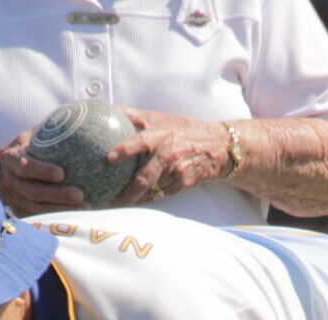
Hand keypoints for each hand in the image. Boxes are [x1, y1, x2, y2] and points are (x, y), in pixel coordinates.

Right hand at [0, 131, 87, 215]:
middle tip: (80, 195)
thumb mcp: (25, 138)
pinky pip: (41, 215)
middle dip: (57, 195)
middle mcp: (11, 181)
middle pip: (33, 192)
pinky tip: (79, 214)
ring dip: (62, 209)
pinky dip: (59, 215)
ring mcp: (15, 198)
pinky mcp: (21, 210)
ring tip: (86, 207)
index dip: (41, 171)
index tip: (61, 173)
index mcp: (10, 160)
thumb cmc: (17, 151)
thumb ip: (45, 130)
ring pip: (39, 207)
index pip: (24, 166)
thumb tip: (74, 115)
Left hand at [109, 109, 234, 206]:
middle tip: (109, 200)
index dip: (125, 149)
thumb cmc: (184, 130)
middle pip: (145, 179)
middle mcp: (169, 154)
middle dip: (127, 193)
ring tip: (117, 203)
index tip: (110, 158)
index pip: (141, 142)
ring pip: (151, 191)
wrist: (220, 147)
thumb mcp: (162, 118)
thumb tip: (107, 108)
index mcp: (161, 135)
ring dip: (134, 199)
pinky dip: (149, 198)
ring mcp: (177, 171)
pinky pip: (161, 195)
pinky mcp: (184, 184)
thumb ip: (135, 116)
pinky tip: (137, 200)